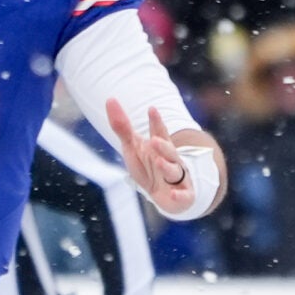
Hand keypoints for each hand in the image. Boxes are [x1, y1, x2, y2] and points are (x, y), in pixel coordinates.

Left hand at [106, 99, 200, 216]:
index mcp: (160, 146)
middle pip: (169, 151)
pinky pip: (184, 196)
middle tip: (154, 140)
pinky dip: (180, 195)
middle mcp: (171, 160)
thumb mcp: (132, 146)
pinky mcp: (183, 195)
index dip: (156, 122)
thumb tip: (110, 99)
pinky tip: (173, 194)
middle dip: (163, 146)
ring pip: (175, 171)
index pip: (159, 132)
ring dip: (168, 167)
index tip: (151, 110)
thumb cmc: (147, 166)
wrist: (163, 194)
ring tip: (158, 161)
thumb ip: (122, 126)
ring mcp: (178, 177)